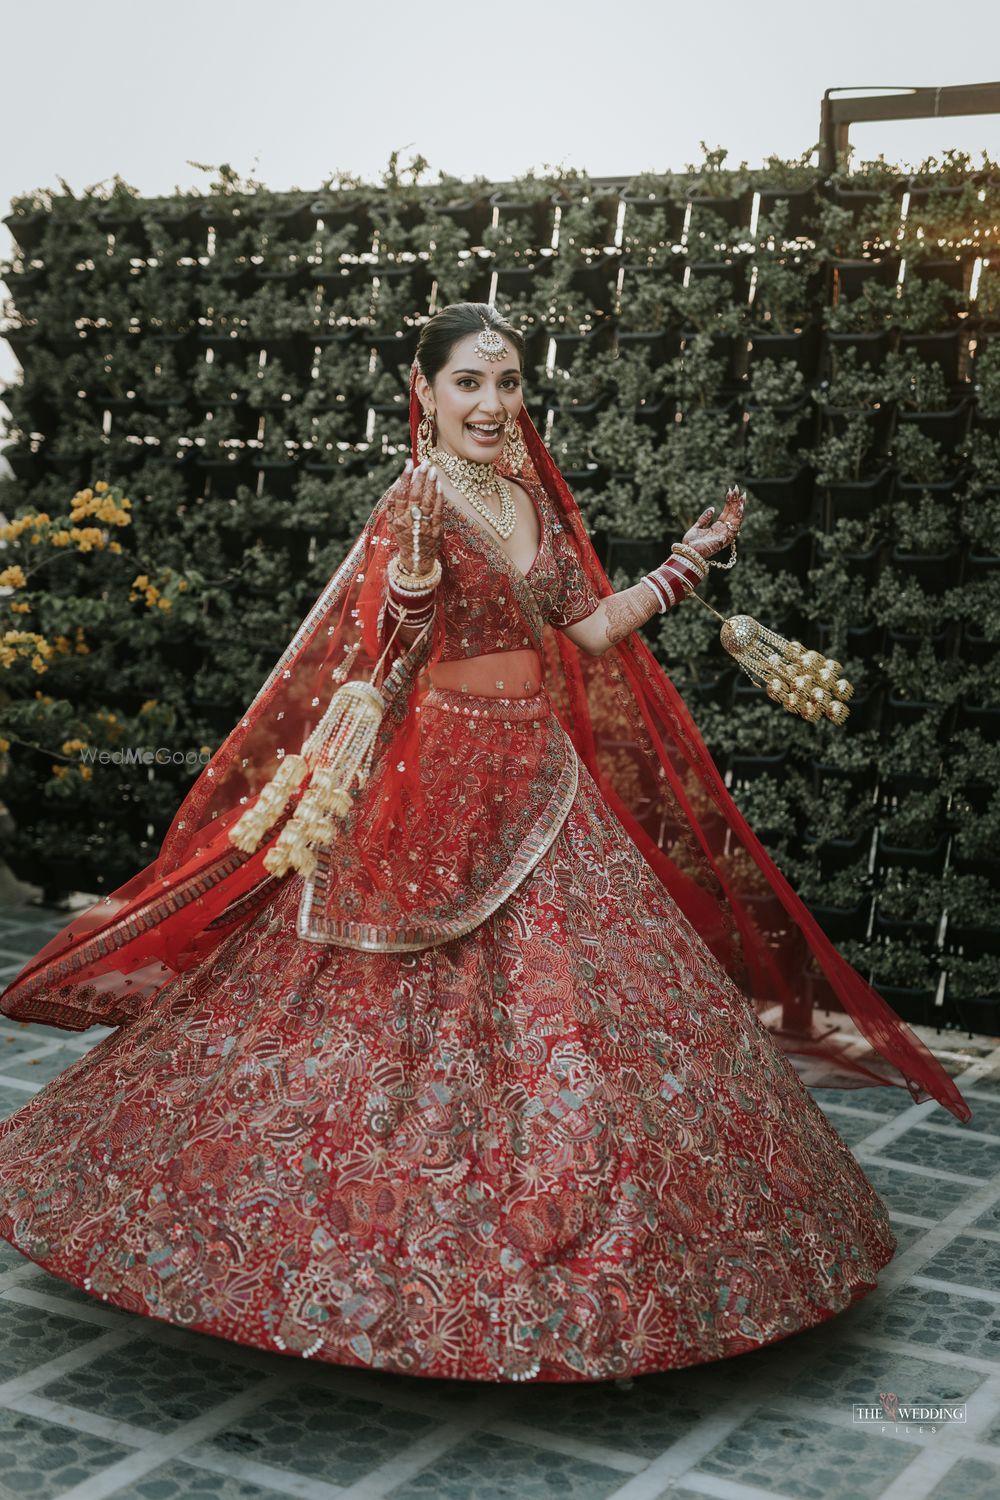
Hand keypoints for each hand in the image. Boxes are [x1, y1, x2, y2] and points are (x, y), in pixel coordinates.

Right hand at [386, 459, 443, 574]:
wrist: (416, 558)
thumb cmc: (404, 535)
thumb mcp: (392, 522)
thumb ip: (393, 504)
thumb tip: (397, 482)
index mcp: (397, 518)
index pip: (399, 495)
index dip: (404, 479)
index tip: (408, 465)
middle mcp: (409, 521)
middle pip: (414, 496)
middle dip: (419, 478)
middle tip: (424, 464)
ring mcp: (423, 525)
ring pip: (427, 501)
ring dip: (430, 484)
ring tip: (433, 470)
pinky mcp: (436, 529)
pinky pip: (438, 510)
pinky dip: (439, 497)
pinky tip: (439, 486)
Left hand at [682, 484, 746, 560]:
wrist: (687, 552)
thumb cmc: (691, 543)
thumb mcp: (697, 526)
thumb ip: (705, 518)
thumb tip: (712, 508)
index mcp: (717, 528)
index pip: (727, 513)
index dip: (730, 502)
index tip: (731, 490)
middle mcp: (723, 531)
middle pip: (733, 514)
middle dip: (736, 501)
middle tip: (738, 489)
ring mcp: (725, 535)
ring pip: (737, 519)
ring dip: (740, 507)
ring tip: (742, 496)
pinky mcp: (726, 539)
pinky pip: (735, 527)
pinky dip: (739, 517)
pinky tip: (740, 507)